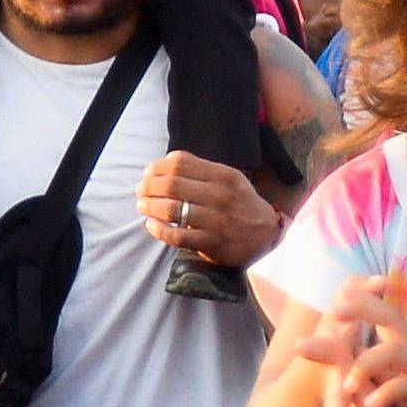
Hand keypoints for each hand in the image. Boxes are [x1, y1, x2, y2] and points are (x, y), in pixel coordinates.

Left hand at [136, 149, 280, 270]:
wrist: (267, 236)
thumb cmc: (241, 204)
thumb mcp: (229, 179)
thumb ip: (201, 169)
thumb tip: (164, 163)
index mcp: (223, 175)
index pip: (179, 164)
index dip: (157, 168)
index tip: (148, 174)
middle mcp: (220, 195)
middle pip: (172, 184)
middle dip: (148, 187)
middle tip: (140, 191)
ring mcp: (216, 220)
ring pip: (171, 210)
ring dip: (150, 207)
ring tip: (142, 206)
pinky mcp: (212, 243)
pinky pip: (177, 236)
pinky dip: (158, 229)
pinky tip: (152, 225)